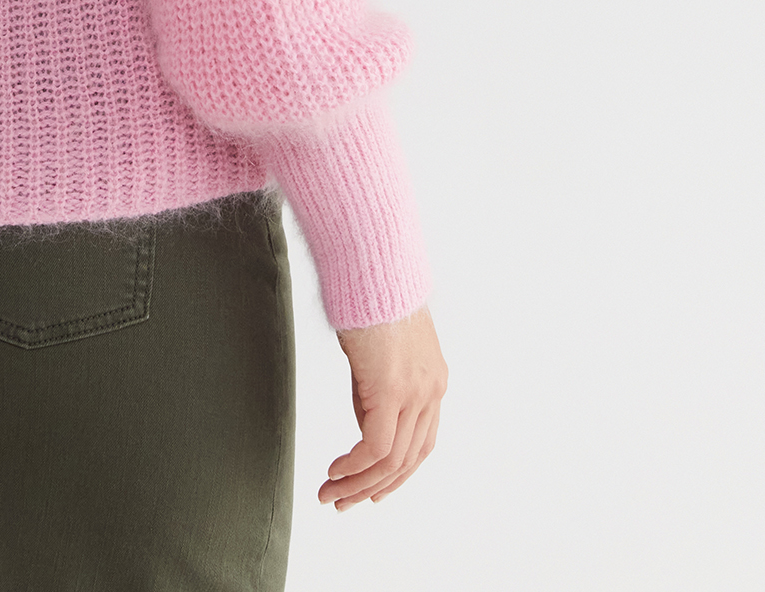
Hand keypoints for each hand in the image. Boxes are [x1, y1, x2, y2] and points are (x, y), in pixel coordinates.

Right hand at [318, 304, 446, 509]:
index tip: (369, 488)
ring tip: (330, 494)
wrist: (371, 263)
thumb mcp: (381, 348)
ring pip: (391, 460)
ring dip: (358, 484)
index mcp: (433, 381)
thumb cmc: (370, 293)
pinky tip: (335, 471)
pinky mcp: (390, 389)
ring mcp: (414, 392)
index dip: (396, 473)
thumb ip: (379, 384)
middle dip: (374, 487)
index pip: (421, 444)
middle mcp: (431, 391)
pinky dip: (354, 466)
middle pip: (408, 459)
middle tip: (345, 502)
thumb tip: (366, 417)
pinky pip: (375, 446)